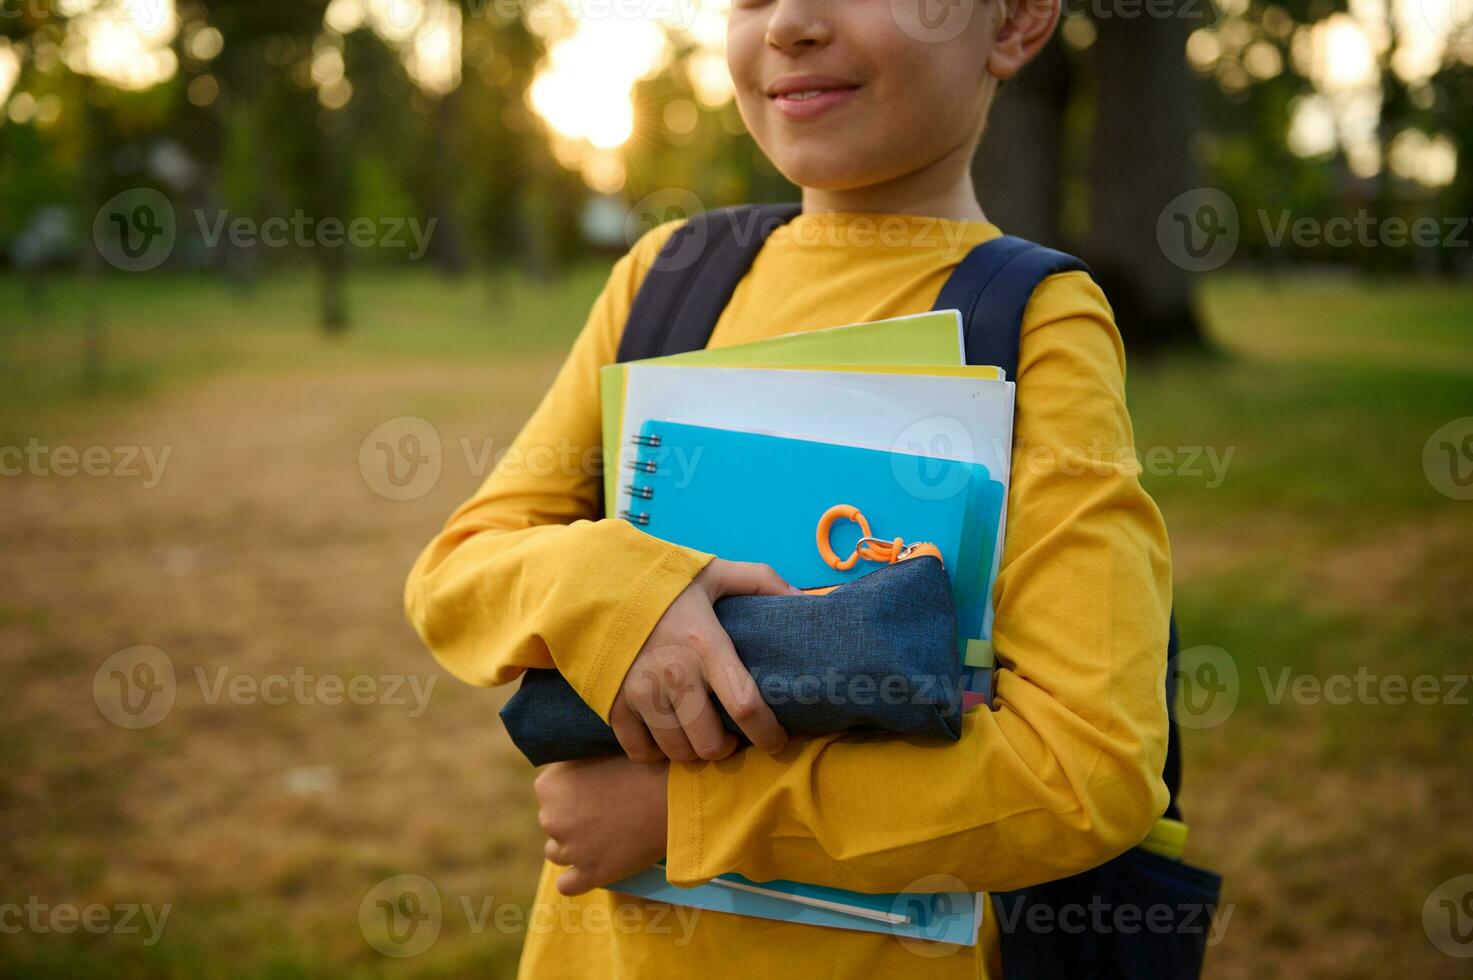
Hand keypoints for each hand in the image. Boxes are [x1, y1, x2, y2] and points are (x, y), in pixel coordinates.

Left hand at [536, 756, 667, 894]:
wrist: (672, 796)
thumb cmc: (642, 766)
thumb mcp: (598, 752)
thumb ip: (576, 765)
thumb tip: (572, 775)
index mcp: (549, 785)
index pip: (549, 792)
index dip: (572, 790)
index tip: (595, 789)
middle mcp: (550, 818)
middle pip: (552, 821)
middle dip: (573, 818)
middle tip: (606, 811)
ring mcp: (569, 849)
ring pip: (557, 852)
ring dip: (575, 846)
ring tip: (605, 836)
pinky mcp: (589, 874)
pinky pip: (567, 885)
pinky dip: (578, 878)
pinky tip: (595, 866)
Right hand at [611, 559, 798, 762]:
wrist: (593, 581)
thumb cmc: (662, 582)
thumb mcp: (713, 573)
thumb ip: (762, 581)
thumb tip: (806, 601)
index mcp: (704, 644)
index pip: (746, 705)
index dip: (768, 733)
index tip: (777, 740)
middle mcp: (673, 674)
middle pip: (710, 744)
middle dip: (728, 748)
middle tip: (732, 737)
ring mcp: (639, 693)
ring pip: (678, 753)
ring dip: (695, 752)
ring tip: (701, 736)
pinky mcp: (612, 705)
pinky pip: (640, 752)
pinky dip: (656, 753)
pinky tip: (666, 736)